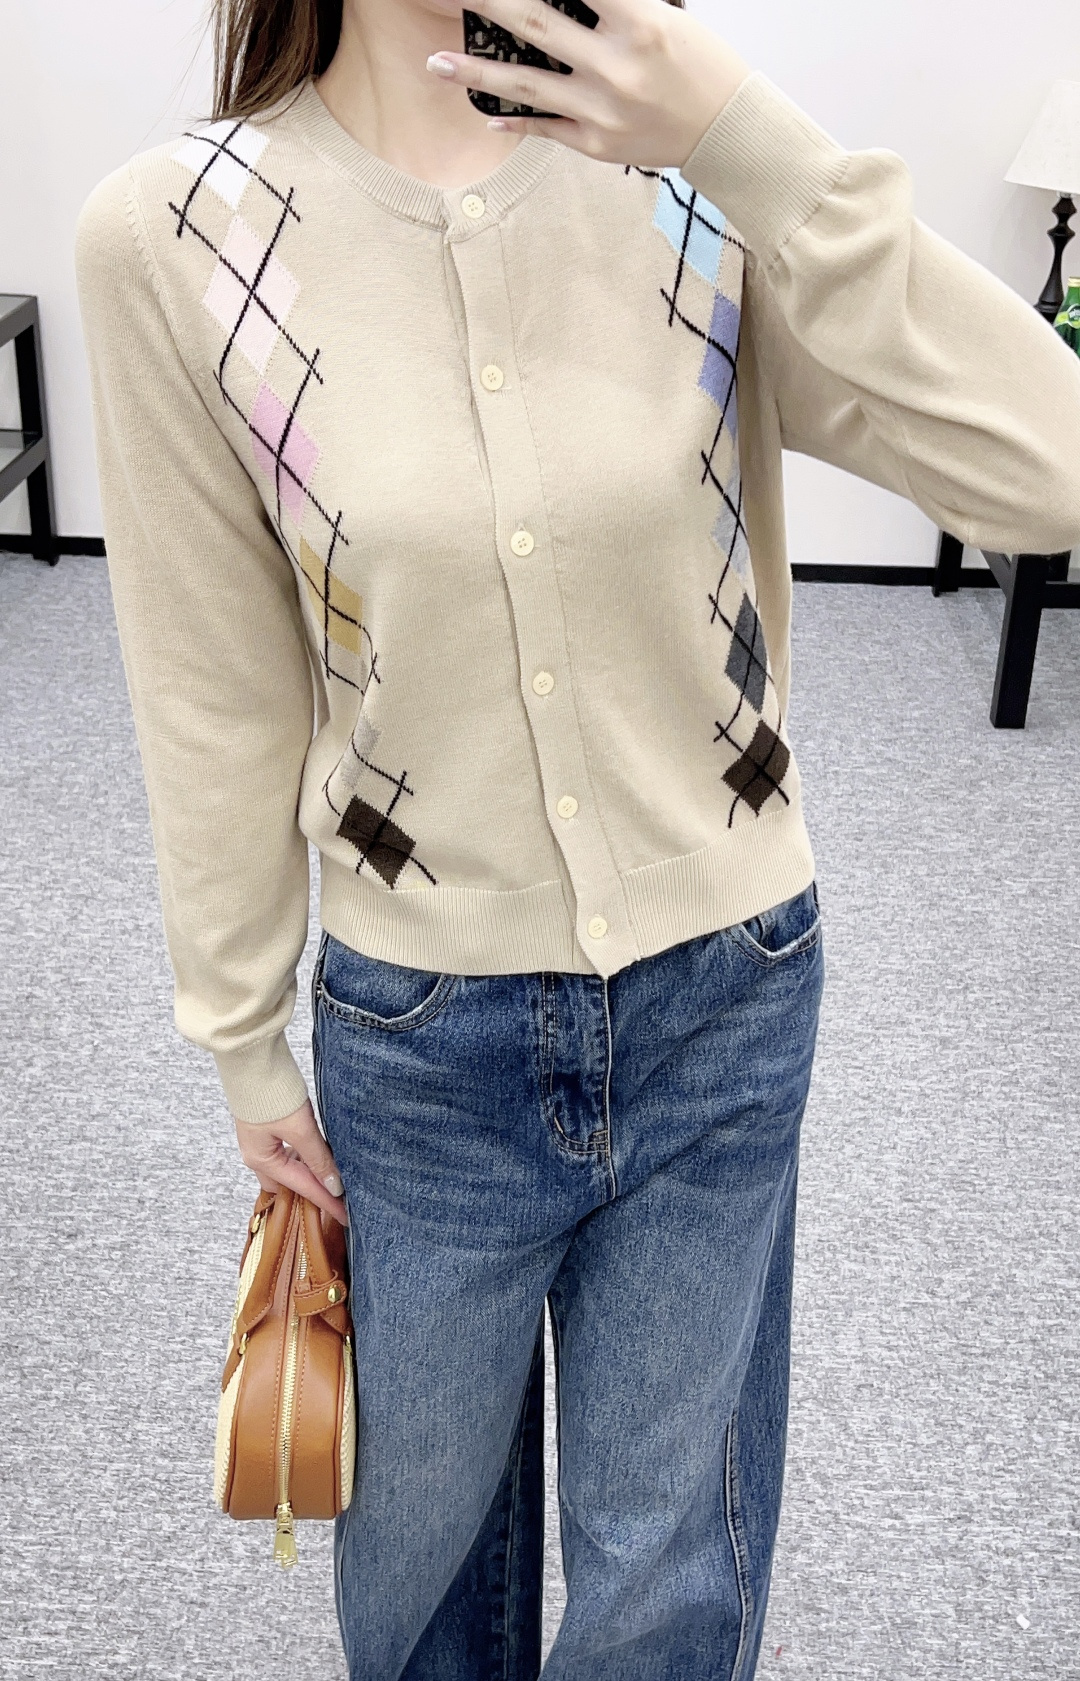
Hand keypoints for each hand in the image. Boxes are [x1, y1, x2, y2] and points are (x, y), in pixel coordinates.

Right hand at [234, 1098, 348, 1225]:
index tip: (347, 1216)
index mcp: (262, 1160)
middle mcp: (258, 1155)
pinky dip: (304, 1158)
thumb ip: (318, 1157)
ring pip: (289, 1168)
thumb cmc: (271, 1092)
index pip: (302, 1188)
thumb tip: (334, 1185)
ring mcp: (261, 1141)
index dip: (327, 1202)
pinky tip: (319, 1155)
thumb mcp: (299, 1128)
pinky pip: (287, 1152)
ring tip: (334, 1179)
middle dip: (312, 1193)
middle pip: (289, 1185)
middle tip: (339, 1199)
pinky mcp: (267, 1127)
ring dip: (309, 1174)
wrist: (252, 1057)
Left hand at [425, 0, 750, 168]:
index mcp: (640, 25)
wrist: (727, 129)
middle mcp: (616, 67)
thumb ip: (612, 6)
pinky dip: (514, 120)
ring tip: (436, 62)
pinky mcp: (596, 144)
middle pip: (533, 23)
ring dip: (475, 72)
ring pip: (525, 84)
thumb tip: (563, 0)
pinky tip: (486, 113)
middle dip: (485, 4)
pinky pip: (545, 127)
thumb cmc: (699, 64)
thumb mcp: (663, 17)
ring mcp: (601, 110)